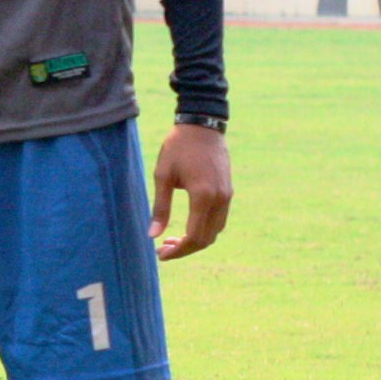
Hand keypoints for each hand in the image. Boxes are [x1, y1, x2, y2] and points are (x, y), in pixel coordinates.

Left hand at [150, 123, 231, 259]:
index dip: (178, 251)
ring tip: (171, 240)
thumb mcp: (162, 175)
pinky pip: (219, 219)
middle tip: (162, 250)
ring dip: (195, 241)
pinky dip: (204, 229)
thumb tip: (152, 235)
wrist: (202, 125)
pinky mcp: (228, 191)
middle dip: (185, 249)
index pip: (194, 237)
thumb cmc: (178, 148)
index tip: (160, 255)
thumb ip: (160, 207)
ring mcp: (227, 195)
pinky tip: (186, 227)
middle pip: (206, 239)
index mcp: (203, 196)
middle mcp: (220, 199)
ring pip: (215, 231)